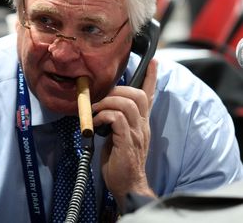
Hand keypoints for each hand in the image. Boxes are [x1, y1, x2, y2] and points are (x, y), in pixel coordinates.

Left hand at [92, 59, 157, 209]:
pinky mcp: (127, 141)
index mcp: (141, 123)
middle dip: (118, 90)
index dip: (151, 78)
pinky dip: (103, 116)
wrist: (127, 185)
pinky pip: (117, 118)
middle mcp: (142, 125)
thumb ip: (116, 121)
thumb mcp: (119, 136)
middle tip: (101, 98)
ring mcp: (137, 133)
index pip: (150, 96)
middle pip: (138, 95)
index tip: (153, 62)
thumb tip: (103, 108)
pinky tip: (96, 123)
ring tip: (95, 111)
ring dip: (107, 103)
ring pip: (127, 104)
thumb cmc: (120, 161)